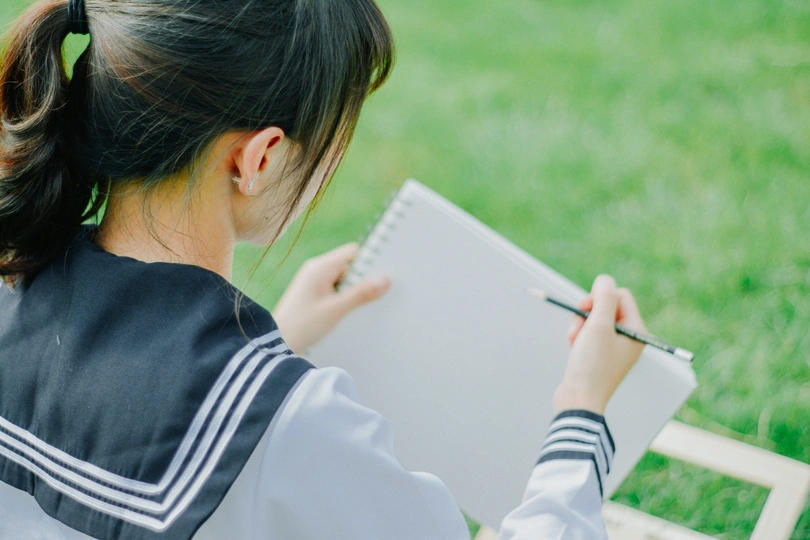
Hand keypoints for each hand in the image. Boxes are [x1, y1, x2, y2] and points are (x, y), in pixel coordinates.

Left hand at [273, 243, 390, 354]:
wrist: (276, 344)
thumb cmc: (302, 326)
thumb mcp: (336, 310)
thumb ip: (361, 294)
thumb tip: (386, 280)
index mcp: (320, 267)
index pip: (353, 252)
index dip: (370, 259)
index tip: (386, 271)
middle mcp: (316, 271)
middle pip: (350, 266)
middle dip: (363, 279)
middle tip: (376, 294)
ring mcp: (314, 283)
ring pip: (344, 280)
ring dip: (353, 291)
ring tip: (360, 307)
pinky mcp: (313, 295)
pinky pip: (335, 290)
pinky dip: (344, 298)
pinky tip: (349, 312)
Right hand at [552, 274, 646, 414]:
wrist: (579, 400)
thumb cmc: (591, 365)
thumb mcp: (598, 325)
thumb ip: (603, 297)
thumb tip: (605, 280)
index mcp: (637, 331)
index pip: (621, 296)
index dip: (600, 297)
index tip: (585, 308)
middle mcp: (629, 338)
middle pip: (606, 306)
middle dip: (587, 313)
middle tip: (578, 327)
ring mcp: (614, 348)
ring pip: (594, 319)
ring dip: (580, 325)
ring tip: (573, 340)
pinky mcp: (599, 355)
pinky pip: (588, 333)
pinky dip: (578, 336)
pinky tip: (573, 348)